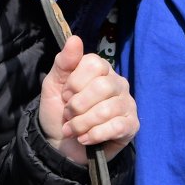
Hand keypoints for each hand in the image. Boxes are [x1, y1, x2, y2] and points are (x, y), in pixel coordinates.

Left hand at [37, 35, 137, 165]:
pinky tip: (84, 139)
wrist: (61, 145)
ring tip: (72, 130)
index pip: (94, 64)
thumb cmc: (59, 111)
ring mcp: (127, 104)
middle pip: (102, 87)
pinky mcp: (131, 125)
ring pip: (108, 109)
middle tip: (68, 115)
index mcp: (100, 69)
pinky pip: (117, 126)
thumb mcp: (53, 85)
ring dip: (83, 123)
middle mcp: (118, 83)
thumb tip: (75, 39)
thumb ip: (63, 62)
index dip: (75, 82)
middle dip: (78, 105)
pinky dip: (95, 134)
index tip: (65, 95)